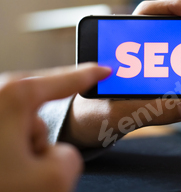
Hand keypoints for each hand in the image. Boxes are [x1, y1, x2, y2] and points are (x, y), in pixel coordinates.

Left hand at [0, 63, 110, 191]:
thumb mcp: (53, 178)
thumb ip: (69, 158)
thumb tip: (52, 155)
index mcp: (9, 100)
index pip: (61, 82)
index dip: (89, 76)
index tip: (104, 69)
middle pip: (37, 118)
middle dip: (39, 145)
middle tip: (23, 175)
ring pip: (18, 136)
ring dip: (19, 160)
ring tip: (4, 179)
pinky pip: (4, 142)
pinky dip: (5, 161)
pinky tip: (0, 175)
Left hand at [61, 0, 180, 148]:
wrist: (85, 130)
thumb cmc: (89, 116)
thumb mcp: (113, 114)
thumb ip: (146, 111)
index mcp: (122, 50)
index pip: (147, 16)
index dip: (172, 9)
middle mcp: (139, 58)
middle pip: (175, 48)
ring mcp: (149, 75)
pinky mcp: (155, 94)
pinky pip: (180, 94)